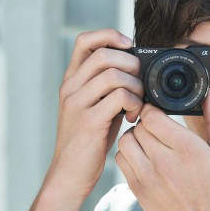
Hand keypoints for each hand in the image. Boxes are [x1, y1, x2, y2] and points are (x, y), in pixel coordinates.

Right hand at [45, 28, 143, 202]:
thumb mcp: (95, 107)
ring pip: (113, 74)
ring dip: (136, 86)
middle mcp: (70, 88)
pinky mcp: (88, 121)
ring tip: (138, 103)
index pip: (85, 41)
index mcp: (71, 81)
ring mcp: (77, 104)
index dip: (109, 36)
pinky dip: (134, 103)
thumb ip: (108, 87)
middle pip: (104, 55)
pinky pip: (120, 97)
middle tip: (140, 83)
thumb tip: (137, 68)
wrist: (69, 175)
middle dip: (131, 64)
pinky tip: (134, 116)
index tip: (129, 45)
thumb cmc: (88, 141)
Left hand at [115, 89, 209, 210]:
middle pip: (138, 126)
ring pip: (125, 141)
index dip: (153, 110)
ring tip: (149, 143)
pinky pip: (121, 161)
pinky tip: (144, 160)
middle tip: (156, 129)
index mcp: (188, 149)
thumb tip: (209, 95)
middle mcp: (165, 161)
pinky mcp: (138, 191)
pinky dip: (129, 155)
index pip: (152, 115)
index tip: (160, 113)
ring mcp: (148, 177)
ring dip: (134, 138)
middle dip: (146, 123)